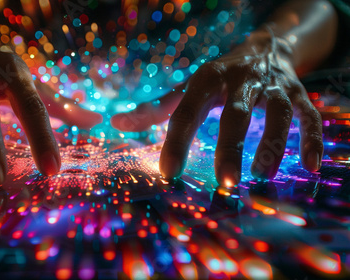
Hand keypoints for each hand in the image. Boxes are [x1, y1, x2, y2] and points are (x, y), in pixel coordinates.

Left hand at [113, 30, 322, 184]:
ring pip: (278, 114)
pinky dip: (312, 139)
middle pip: (235, 114)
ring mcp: (273, 87)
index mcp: (207, 80)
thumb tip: (116, 123)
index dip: (177, 142)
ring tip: (262, 175)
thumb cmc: (217, 78)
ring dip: (273, 145)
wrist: (264, 48)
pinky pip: (309, 116)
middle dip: (230, 147)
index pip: (187, 112)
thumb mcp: (187, 88)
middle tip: (224, 182)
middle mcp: (241, 81)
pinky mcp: (298, 94)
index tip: (168, 173)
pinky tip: (311, 166)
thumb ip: (155, 109)